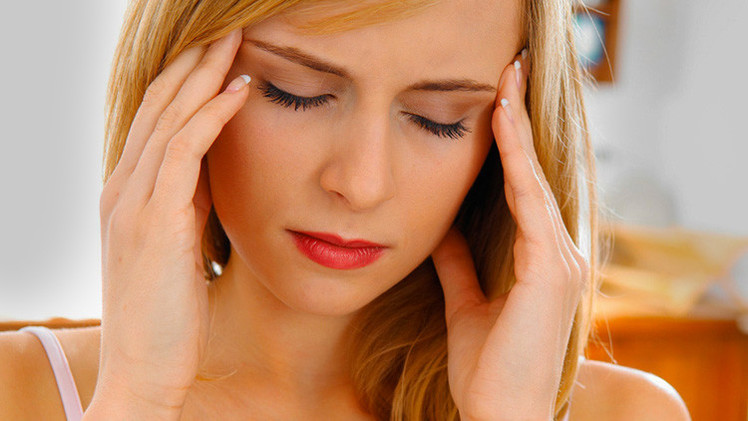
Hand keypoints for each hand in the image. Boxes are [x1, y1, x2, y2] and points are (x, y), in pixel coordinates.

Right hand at [90, 28, 249, 416]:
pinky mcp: (153, 222)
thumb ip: (186, 207)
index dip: (185, 83)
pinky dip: (210, 117)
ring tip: (236, 42)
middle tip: (227, 30)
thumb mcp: (176, 248)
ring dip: (203, 76)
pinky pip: (183, 153)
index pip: (156, 122)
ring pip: (169, 119)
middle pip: (159, 107)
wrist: (145, 369)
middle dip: (193, 65)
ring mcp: (133, 203)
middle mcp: (123, 189)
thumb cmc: (168, 314)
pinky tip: (238, 91)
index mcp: (128, 194)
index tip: (217, 55)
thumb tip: (209, 174)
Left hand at [431, 50, 588, 420]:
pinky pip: (531, 206)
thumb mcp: (465, 303)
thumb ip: (459, 265)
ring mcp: (562, 262)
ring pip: (537, 181)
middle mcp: (561, 255)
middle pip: (538, 175)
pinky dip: (517, 166)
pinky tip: (503, 129)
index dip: (512, 147)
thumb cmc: (488, 368)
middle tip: (507, 74)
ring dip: (519, 131)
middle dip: (521, 124)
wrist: (498, 414)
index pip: (525, 191)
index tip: (496, 105)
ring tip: (504, 85)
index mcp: (542, 262)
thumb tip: (442, 230)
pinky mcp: (552, 271)